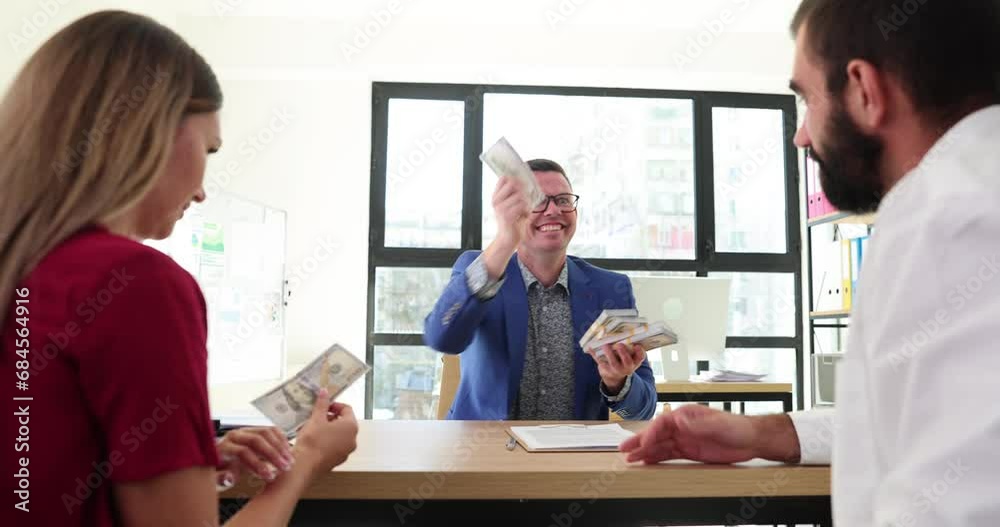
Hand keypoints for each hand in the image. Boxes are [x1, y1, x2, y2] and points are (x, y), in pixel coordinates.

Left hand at [216, 426, 293, 485]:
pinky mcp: (255, 429)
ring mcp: (246, 430)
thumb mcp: (216, 478)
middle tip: (284, 467)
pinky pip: (271, 429)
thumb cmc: (220, 470)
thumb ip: (222, 479)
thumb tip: (229, 478)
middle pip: (257, 440)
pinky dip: (281, 439)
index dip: (257, 464)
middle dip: (273, 454)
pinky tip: (288, 451)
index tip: (269, 476)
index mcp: (224, 447)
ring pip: (266, 432)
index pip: (243, 451)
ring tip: (289, 461)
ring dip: (280, 447)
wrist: (220, 458)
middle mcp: (235, 435)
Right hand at [293, 388, 358, 477]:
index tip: (323, 405)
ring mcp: (346, 451)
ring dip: (328, 429)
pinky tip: (313, 440)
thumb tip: (324, 392)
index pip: (347, 409)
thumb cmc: (313, 440)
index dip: (334, 405)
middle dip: (330, 417)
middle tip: (316, 416)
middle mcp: (353, 439)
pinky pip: (334, 446)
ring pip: (339, 435)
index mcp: (351, 426)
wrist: (305, 465)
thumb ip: (322, 404)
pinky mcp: (338, 460)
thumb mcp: (316, 418)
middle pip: (344, 422)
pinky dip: (327, 440)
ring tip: (313, 428)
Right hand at [491, 176, 530, 248]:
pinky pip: (521, 205)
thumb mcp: (511, 206)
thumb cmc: (512, 221)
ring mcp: (500, 208)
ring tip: (525, 209)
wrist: (508, 239)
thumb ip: (514, 195)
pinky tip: (525, 214)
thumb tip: (524, 182)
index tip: (522, 183)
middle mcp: (496, 201)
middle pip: (512, 183)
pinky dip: (526, 209)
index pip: (503, 178)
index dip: (514, 178)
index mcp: (496, 197)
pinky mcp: (507, 216)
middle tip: (526, 196)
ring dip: (526, 201)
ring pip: (519, 195)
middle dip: (522, 188)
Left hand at [588, 343, 644, 394]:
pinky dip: (594, 354)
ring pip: (613, 363)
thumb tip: (625, 331)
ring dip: (609, 353)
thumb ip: (630, 347)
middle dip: (623, 353)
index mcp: (634, 361)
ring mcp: (616, 369)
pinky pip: (600, 361)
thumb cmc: (623, 360)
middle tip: (619, 344)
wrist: (615, 375)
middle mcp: (627, 367)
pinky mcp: (605, 369)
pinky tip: (590, 347)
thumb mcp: (630, 356)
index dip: (640, 351)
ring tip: (605, 345)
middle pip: (627, 361)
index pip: (640, 357)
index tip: (637, 345)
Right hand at [620, 404, 762, 463]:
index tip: (644, 444)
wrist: (751, 440)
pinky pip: (668, 455)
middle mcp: (682, 426)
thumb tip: (678, 420)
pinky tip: (646, 462)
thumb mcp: (717, 424)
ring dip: (644, 452)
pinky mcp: (689, 451)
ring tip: (629, 459)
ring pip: (659, 445)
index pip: (662, 423)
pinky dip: (656, 458)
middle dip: (639, 441)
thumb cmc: (736, 427)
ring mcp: (684, 439)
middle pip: (656, 433)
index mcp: (686, 415)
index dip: (651, 433)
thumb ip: (697, 424)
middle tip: (624, 449)